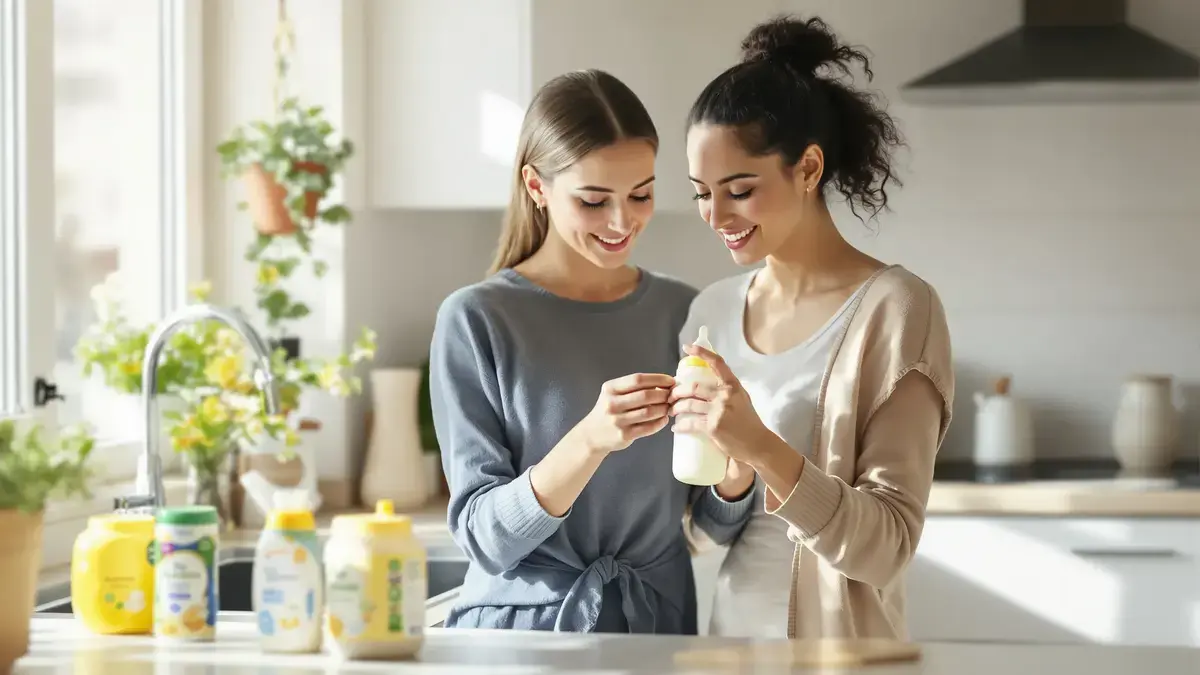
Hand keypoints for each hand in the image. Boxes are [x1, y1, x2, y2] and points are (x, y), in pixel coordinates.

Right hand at [578, 373, 674, 454]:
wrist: (591, 435)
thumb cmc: (608, 411)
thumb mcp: (613, 394)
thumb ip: (633, 388)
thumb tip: (664, 384)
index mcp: (610, 389)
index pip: (638, 379)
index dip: (658, 379)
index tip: (671, 381)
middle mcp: (612, 403)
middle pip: (646, 395)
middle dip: (664, 394)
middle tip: (672, 396)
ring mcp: (618, 420)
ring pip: (649, 412)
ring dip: (664, 408)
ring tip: (668, 407)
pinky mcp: (624, 435)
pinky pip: (648, 427)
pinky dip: (660, 422)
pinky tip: (663, 419)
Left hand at [668, 345, 769, 464]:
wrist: (757, 444)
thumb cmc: (749, 423)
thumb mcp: (742, 399)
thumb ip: (727, 390)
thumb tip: (708, 384)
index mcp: (733, 386)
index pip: (717, 363)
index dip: (701, 353)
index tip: (687, 347)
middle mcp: (725, 395)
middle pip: (693, 387)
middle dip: (677, 392)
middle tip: (670, 397)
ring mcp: (719, 410)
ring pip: (688, 405)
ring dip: (675, 408)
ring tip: (671, 411)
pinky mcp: (713, 427)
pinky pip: (690, 423)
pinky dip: (680, 426)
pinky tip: (676, 428)